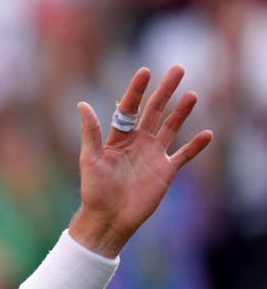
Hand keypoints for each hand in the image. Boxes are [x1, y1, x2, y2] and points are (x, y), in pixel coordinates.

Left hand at [69, 66, 212, 257]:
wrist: (108, 218)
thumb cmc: (94, 190)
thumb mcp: (89, 159)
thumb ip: (91, 132)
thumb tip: (82, 104)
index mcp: (118, 137)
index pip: (130, 107)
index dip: (137, 90)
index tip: (145, 71)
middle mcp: (137, 142)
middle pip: (154, 111)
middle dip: (165, 91)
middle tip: (178, 69)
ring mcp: (153, 155)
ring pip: (170, 128)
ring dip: (182, 112)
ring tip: (193, 95)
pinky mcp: (165, 171)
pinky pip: (184, 155)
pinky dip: (196, 146)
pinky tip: (207, 133)